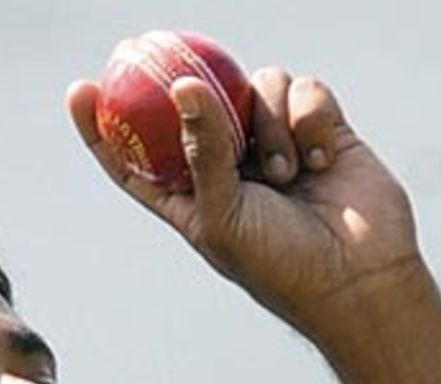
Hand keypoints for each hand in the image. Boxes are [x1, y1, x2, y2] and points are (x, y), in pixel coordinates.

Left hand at [67, 70, 423, 344]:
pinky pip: (302, 89)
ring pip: (254, 86)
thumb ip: (202, 151)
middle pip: (194, 104)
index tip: (81, 89)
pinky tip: (321, 160)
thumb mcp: (224, 216)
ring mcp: (274, 144)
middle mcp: (229, 167)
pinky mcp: (319, 128)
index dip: (105, 127)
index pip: (136, 158)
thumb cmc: (281, 266)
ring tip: (287, 173)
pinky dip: (308, 117)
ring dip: (267, 119)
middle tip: (156, 48)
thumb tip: (182, 86)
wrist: (359, 279)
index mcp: (192, 198)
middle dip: (179, 77)